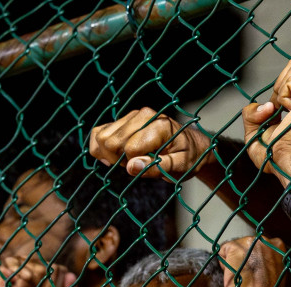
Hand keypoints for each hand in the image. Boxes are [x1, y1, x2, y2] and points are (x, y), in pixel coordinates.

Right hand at [89, 107, 213, 178]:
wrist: (192, 145)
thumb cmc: (188, 158)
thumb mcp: (180, 168)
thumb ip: (156, 168)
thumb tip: (131, 167)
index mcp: (159, 126)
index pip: (129, 149)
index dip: (134, 165)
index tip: (148, 166)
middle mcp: (142, 115)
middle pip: (110, 141)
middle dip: (118, 159)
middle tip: (138, 163)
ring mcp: (131, 115)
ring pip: (101, 136)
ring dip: (110, 154)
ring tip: (130, 158)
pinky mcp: (123, 120)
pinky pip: (98, 132)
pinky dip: (101, 148)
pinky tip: (115, 156)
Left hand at [219, 235, 289, 286]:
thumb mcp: (274, 273)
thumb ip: (266, 262)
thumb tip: (254, 260)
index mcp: (278, 246)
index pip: (257, 246)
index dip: (252, 261)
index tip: (255, 275)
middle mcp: (266, 240)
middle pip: (245, 244)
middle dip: (243, 259)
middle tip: (248, 278)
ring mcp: (251, 242)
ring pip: (234, 247)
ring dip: (234, 261)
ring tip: (243, 278)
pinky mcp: (237, 247)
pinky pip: (223, 250)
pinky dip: (224, 264)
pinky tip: (235, 276)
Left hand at [243, 59, 290, 179]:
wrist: (285, 163)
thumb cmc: (273, 157)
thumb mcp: (253, 133)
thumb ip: (250, 115)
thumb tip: (267, 107)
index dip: (278, 86)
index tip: (275, 111)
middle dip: (280, 84)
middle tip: (280, 110)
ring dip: (282, 92)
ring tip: (286, 113)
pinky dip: (285, 96)